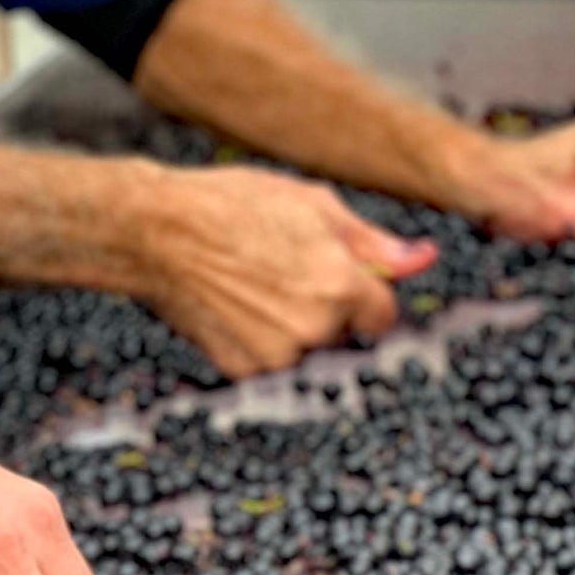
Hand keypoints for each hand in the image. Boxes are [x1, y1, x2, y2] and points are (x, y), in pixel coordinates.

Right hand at [140, 168, 436, 378]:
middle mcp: (315, 327)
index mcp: (340, 286)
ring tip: (253, 285)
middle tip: (282, 272)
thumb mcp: (313, 205)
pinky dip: (258, 340)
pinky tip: (232, 305)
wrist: (151, 230)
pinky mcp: (244, 369)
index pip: (384, 316)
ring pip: (307, 348)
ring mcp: (278, 353)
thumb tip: (424, 258)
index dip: (365, 296)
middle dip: (328, 309)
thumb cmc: (232, 206)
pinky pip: (270, 361)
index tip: (340, 281)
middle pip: (345, 332)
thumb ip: (375, 243)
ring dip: (293, 326)